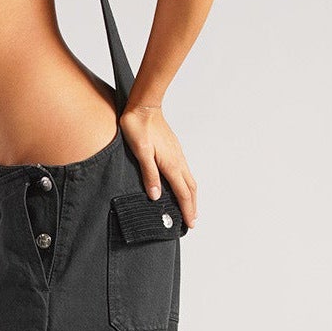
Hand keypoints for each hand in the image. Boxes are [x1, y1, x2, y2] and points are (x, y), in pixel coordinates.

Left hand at [119, 102, 196, 227]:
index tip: (190, 224)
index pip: (183, 193)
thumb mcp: (140, 152)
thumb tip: (156, 196)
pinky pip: (185, 171)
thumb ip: (149, 174)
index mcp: (170, 164)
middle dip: (192, 206)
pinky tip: (181, 185)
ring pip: (189, 179)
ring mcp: (177, 154)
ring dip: (191, 196)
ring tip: (190, 207)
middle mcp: (178, 160)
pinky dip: (187, 184)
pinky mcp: (174, 149)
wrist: (144, 106)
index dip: (187, 210)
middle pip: (190, 188)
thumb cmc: (138, 127)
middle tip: (193, 221)